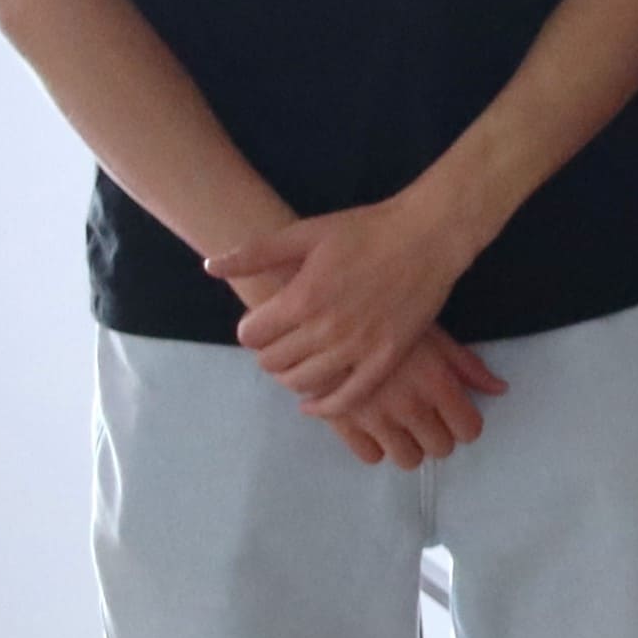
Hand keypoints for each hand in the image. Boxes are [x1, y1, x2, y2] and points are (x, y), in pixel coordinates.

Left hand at [216, 191, 472, 419]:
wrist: (427, 237)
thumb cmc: (365, 230)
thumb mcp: (305, 232)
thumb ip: (255, 253)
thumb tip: (210, 267)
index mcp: (302, 298)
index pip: (251, 335)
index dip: (250, 331)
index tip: (263, 324)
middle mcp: (326, 329)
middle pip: (273, 362)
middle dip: (268, 353)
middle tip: (281, 342)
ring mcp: (358, 347)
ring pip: (304, 383)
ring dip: (291, 378)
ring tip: (297, 364)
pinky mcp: (385, 359)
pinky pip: (347, 398)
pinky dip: (324, 407)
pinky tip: (313, 403)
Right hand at [320, 328, 508, 468]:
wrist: (326, 316)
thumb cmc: (384, 319)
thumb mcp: (433, 334)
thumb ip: (468, 366)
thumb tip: (500, 389)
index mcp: (437, 382)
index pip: (469, 429)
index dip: (464, 425)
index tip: (454, 417)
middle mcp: (410, 405)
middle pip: (440, 449)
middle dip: (437, 436)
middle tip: (426, 420)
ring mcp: (376, 417)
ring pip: (407, 459)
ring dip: (408, 446)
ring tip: (400, 426)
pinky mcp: (343, 423)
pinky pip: (370, 456)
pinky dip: (374, 445)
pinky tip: (373, 425)